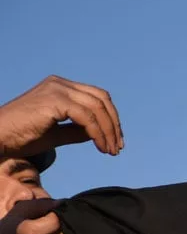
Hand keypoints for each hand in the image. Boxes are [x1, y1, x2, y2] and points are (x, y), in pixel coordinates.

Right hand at [0, 76, 122, 157]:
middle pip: (102, 99)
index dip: (111, 118)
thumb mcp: (57, 134)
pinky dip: (98, 133)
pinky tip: (100, 147)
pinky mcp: (54, 100)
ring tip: (110, 150)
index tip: (115, 140)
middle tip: (117, 147)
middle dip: (114, 124)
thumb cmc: (22, 137)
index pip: (97, 97)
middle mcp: (59, 84)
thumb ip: (78, 130)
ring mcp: (56, 89)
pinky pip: (87, 117)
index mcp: (59, 87)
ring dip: (109, 131)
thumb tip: (100, 133)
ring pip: (97, 108)